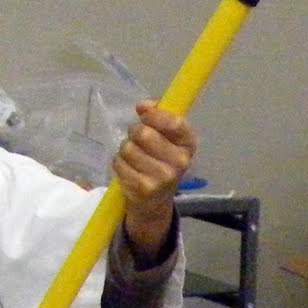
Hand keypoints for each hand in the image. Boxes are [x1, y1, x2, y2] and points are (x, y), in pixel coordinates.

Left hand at [115, 100, 197, 260]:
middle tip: (137, 141)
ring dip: (125, 150)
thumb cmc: (159, 160)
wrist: (155, 201)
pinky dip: (119, 164)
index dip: (155, 114)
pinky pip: (120, 163)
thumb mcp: (165, 137)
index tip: (143, 113)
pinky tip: (129, 170)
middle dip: (134, 133)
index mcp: (188, 144)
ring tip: (133, 158)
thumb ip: (156, 115)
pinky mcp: (144, 188)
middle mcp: (180, 162)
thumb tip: (143, 106)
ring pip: (128, 148)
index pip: (175, 122)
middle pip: (144, 133)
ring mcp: (163, 177)